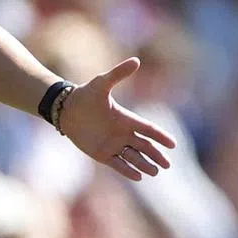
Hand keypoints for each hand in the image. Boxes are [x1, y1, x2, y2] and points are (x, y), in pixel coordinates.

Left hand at [58, 57, 177, 180]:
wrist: (65, 109)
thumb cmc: (84, 95)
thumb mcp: (102, 83)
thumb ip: (118, 74)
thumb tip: (136, 60)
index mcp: (126, 118)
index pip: (148, 129)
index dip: (160, 136)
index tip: (173, 145)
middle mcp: (123, 133)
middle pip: (145, 147)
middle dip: (156, 155)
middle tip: (167, 164)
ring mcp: (113, 144)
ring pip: (134, 157)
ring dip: (144, 165)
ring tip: (155, 172)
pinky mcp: (102, 154)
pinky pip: (118, 164)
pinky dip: (127, 170)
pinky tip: (138, 177)